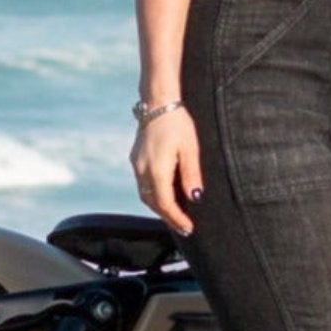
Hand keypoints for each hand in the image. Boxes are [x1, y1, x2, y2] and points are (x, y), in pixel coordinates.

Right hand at [130, 110, 203, 233]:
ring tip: (175, 215)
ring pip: (145, 195)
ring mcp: (137, 164)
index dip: (176, 218)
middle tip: (184, 227)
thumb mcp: (190, 149)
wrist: (158, 102)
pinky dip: (154, 195)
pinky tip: (165, 195)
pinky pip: (143, 184)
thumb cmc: (178, 123)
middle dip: (168, 217)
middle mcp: (142, 170)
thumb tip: (194, 198)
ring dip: (159, 207)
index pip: (165, 203)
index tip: (188, 228)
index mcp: (157, 169)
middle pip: (153, 203)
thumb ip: (191, 175)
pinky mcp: (136, 159)